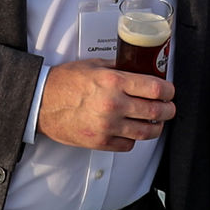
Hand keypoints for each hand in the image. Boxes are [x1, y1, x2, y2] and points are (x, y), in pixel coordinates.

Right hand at [38, 58, 175, 151]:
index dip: (169, 91)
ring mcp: (107, 126)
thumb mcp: (94, 65)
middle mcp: (113, 105)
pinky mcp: (100, 142)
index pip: (155, 88)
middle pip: (156, 111)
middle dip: (168, 109)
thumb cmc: (64, 82)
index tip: (169, 91)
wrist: (40, 103)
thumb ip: (118, 68)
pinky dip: (134, 139)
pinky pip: (128, 144)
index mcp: (113, 82)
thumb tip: (139, 69)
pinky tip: (132, 131)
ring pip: (146, 132)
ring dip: (156, 127)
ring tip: (156, 121)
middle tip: (168, 107)